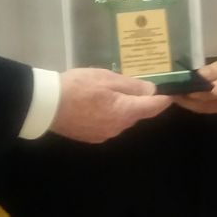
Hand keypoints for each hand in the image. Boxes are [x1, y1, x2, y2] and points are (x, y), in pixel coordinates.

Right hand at [51, 68, 168, 143]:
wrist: (47, 105)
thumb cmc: (78, 87)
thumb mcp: (107, 78)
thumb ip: (132, 86)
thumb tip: (152, 92)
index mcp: (125, 112)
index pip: (154, 107)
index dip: (164, 99)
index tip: (169, 92)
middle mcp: (119, 128)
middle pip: (136, 113)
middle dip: (135, 101)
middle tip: (123, 84)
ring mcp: (105, 135)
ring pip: (121, 119)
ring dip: (119, 108)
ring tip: (103, 93)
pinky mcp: (92, 137)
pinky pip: (107, 125)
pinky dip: (106, 115)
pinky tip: (92, 105)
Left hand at [176, 47, 216, 114]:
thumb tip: (199, 76)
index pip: (215, 91)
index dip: (195, 90)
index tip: (178, 86)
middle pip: (207, 103)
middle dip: (187, 98)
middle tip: (168, 91)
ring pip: (206, 108)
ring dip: (188, 103)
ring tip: (171, 94)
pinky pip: (209, 108)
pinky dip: (194, 104)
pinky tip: (184, 98)